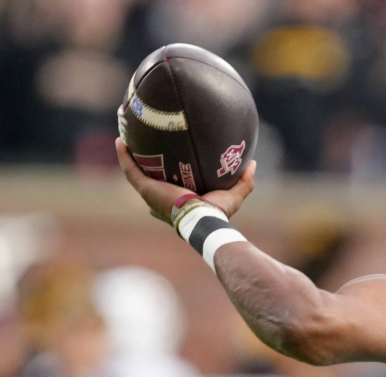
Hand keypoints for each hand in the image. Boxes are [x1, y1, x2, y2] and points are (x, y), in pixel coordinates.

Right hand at [116, 138, 255, 222]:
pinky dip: (124, 156)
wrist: (202, 218)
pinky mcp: (145, 189)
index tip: (163, 164)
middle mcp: (160, 199)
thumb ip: (244, 181)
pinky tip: (121, 140)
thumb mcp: (233, 195)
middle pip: (148, 179)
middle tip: (141, 145)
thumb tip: (251, 163)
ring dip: (128, 155)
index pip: (167, 192)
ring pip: (135, 171)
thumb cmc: (216, 212)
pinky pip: (130, 170)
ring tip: (126, 135)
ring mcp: (150, 193)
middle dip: (143, 163)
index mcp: (177, 202)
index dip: (163, 179)